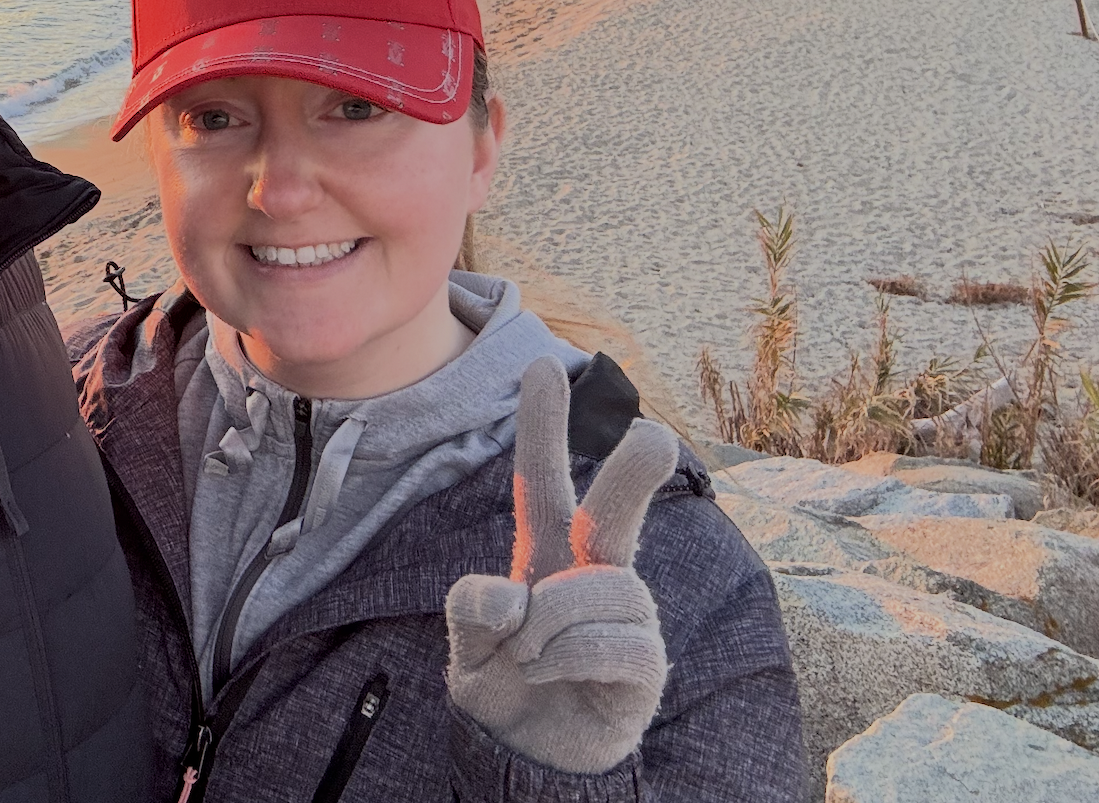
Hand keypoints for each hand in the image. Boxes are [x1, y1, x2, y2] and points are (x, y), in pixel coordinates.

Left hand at [444, 355, 677, 775]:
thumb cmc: (504, 681)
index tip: (541, 364)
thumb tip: (514, 597)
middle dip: (633, 470)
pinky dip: (566, 658)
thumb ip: (472, 610)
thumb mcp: (467, 641)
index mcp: (547, 552)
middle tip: (654, 435)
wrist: (527, 756)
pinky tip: (551, 676)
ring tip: (527, 657)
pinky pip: (611, 643)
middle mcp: (595, 572)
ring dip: (549, 624)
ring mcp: (627, 615)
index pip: (542, 481)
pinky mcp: (646, 664)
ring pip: (597, 590)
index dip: (542, 426)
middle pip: (616, 510)